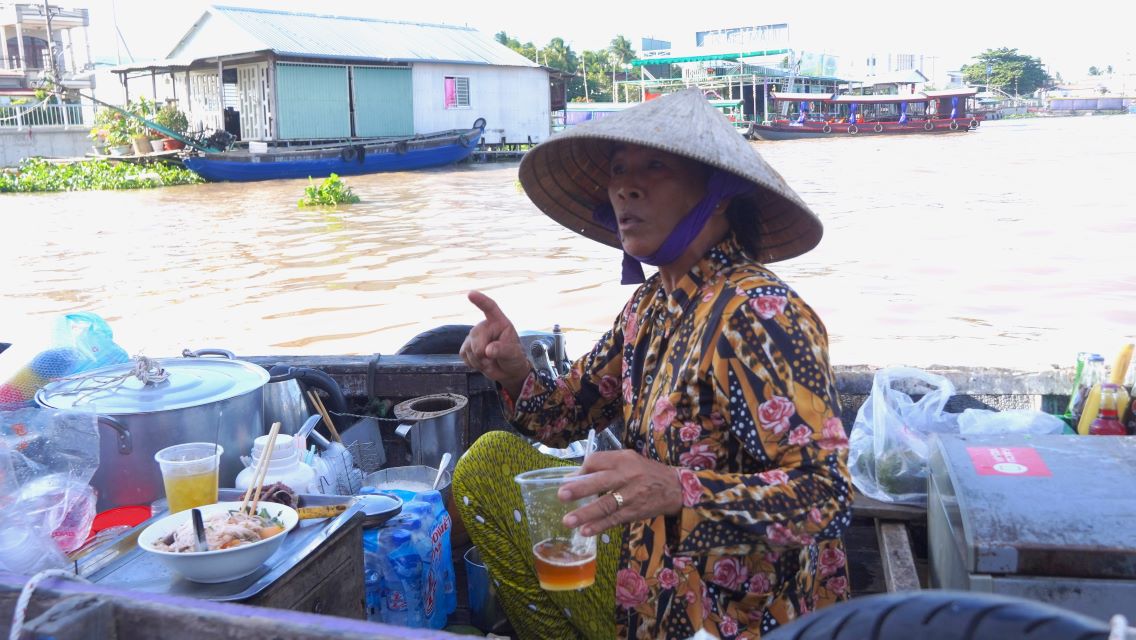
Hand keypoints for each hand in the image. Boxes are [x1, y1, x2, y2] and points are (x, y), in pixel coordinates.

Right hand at [459, 291, 530, 397]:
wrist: (507, 371)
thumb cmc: (513, 357)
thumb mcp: (514, 354)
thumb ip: (503, 350)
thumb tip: (488, 350)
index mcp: (500, 322)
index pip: (490, 308)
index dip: (481, 301)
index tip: (471, 294)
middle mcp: (485, 326)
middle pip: (476, 334)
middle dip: (481, 352)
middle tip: (492, 360)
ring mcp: (474, 336)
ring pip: (469, 347)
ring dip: (479, 360)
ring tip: (490, 362)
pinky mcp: (466, 347)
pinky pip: (464, 354)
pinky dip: (472, 363)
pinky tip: (482, 363)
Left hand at [558, 450, 683, 536]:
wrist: (675, 488)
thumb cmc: (645, 472)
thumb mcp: (628, 460)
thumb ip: (604, 465)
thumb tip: (574, 476)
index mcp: (623, 459)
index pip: (597, 460)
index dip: (581, 470)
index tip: (567, 481)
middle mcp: (627, 475)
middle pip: (600, 481)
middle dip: (580, 489)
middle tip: (562, 495)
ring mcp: (631, 495)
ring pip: (606, 504)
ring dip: (586, 513)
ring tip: (568, 521)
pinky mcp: (634, 512)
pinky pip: (614, 519)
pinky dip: (599, 526)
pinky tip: (586, 531)